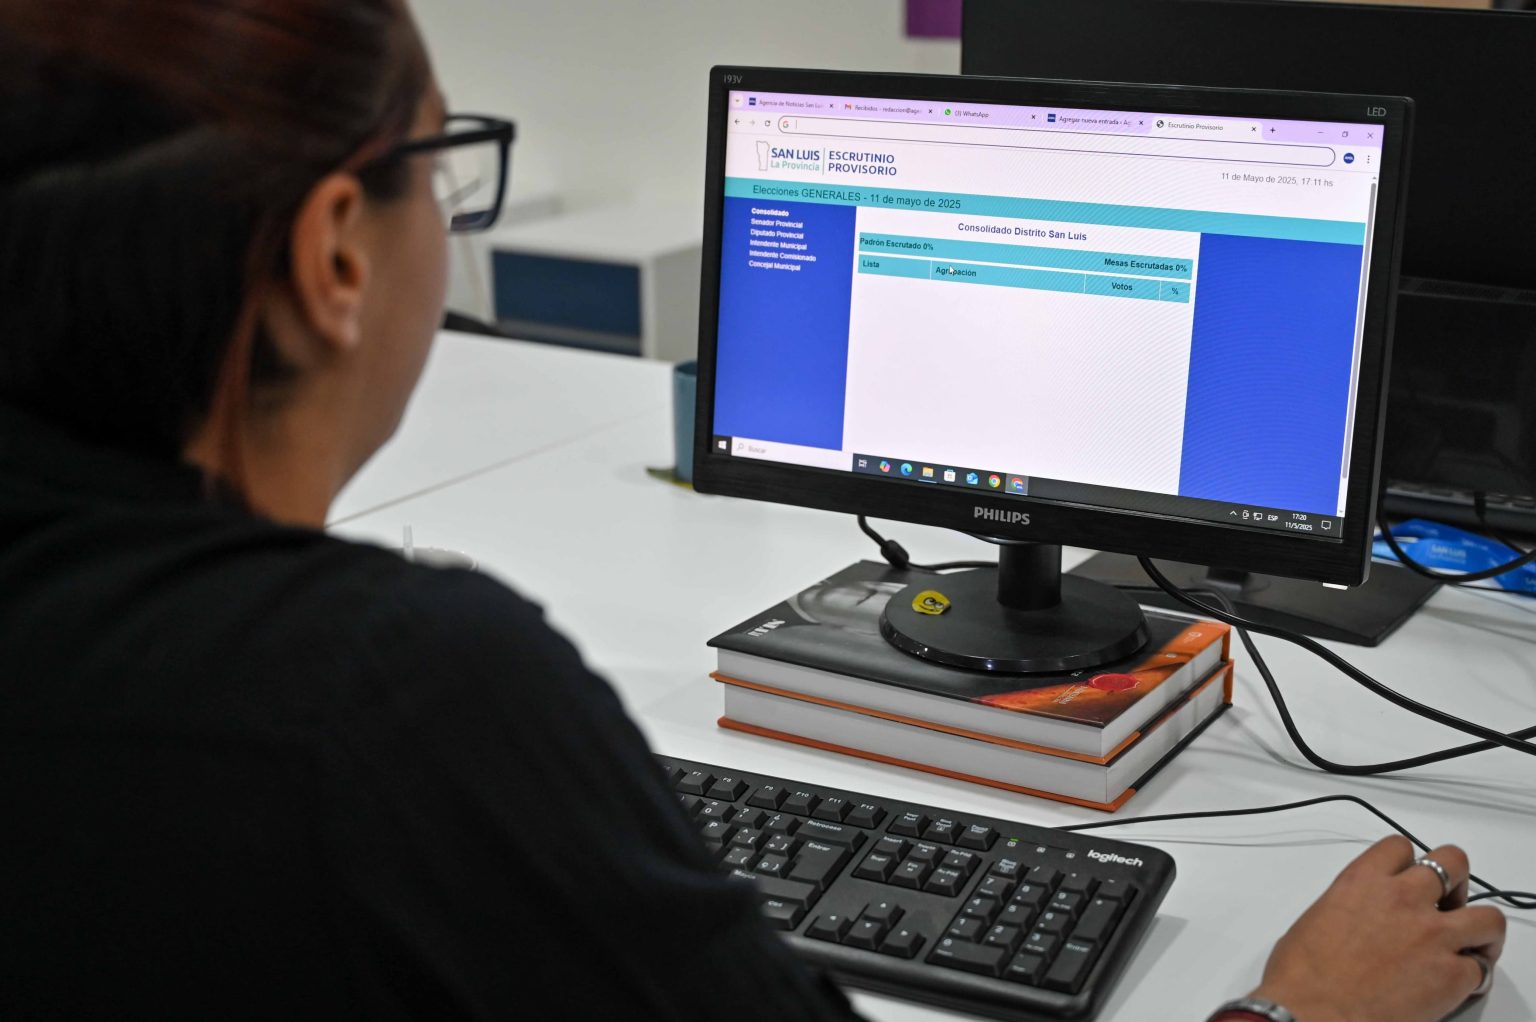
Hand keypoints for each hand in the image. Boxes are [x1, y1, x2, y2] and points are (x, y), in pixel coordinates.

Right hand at [1247, 835, 1504, 1021]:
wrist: (1312, 1012)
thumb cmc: (1302, 974)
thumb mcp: (1316, 919)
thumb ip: (1349, 906)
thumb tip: (1359, 920)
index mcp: (1362, 881)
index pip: (1400, 847)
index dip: (1409, 862)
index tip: (1409, 877)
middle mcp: (1402, 898)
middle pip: (1452, 863)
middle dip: (1455, 882)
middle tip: (1447, 903)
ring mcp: (1433, 935)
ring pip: (1488, 916)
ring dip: (1480, 928)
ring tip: (1469, 943)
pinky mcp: (1450, 976)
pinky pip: (1480, 968)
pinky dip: (1472, 975)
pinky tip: (1455, 982)